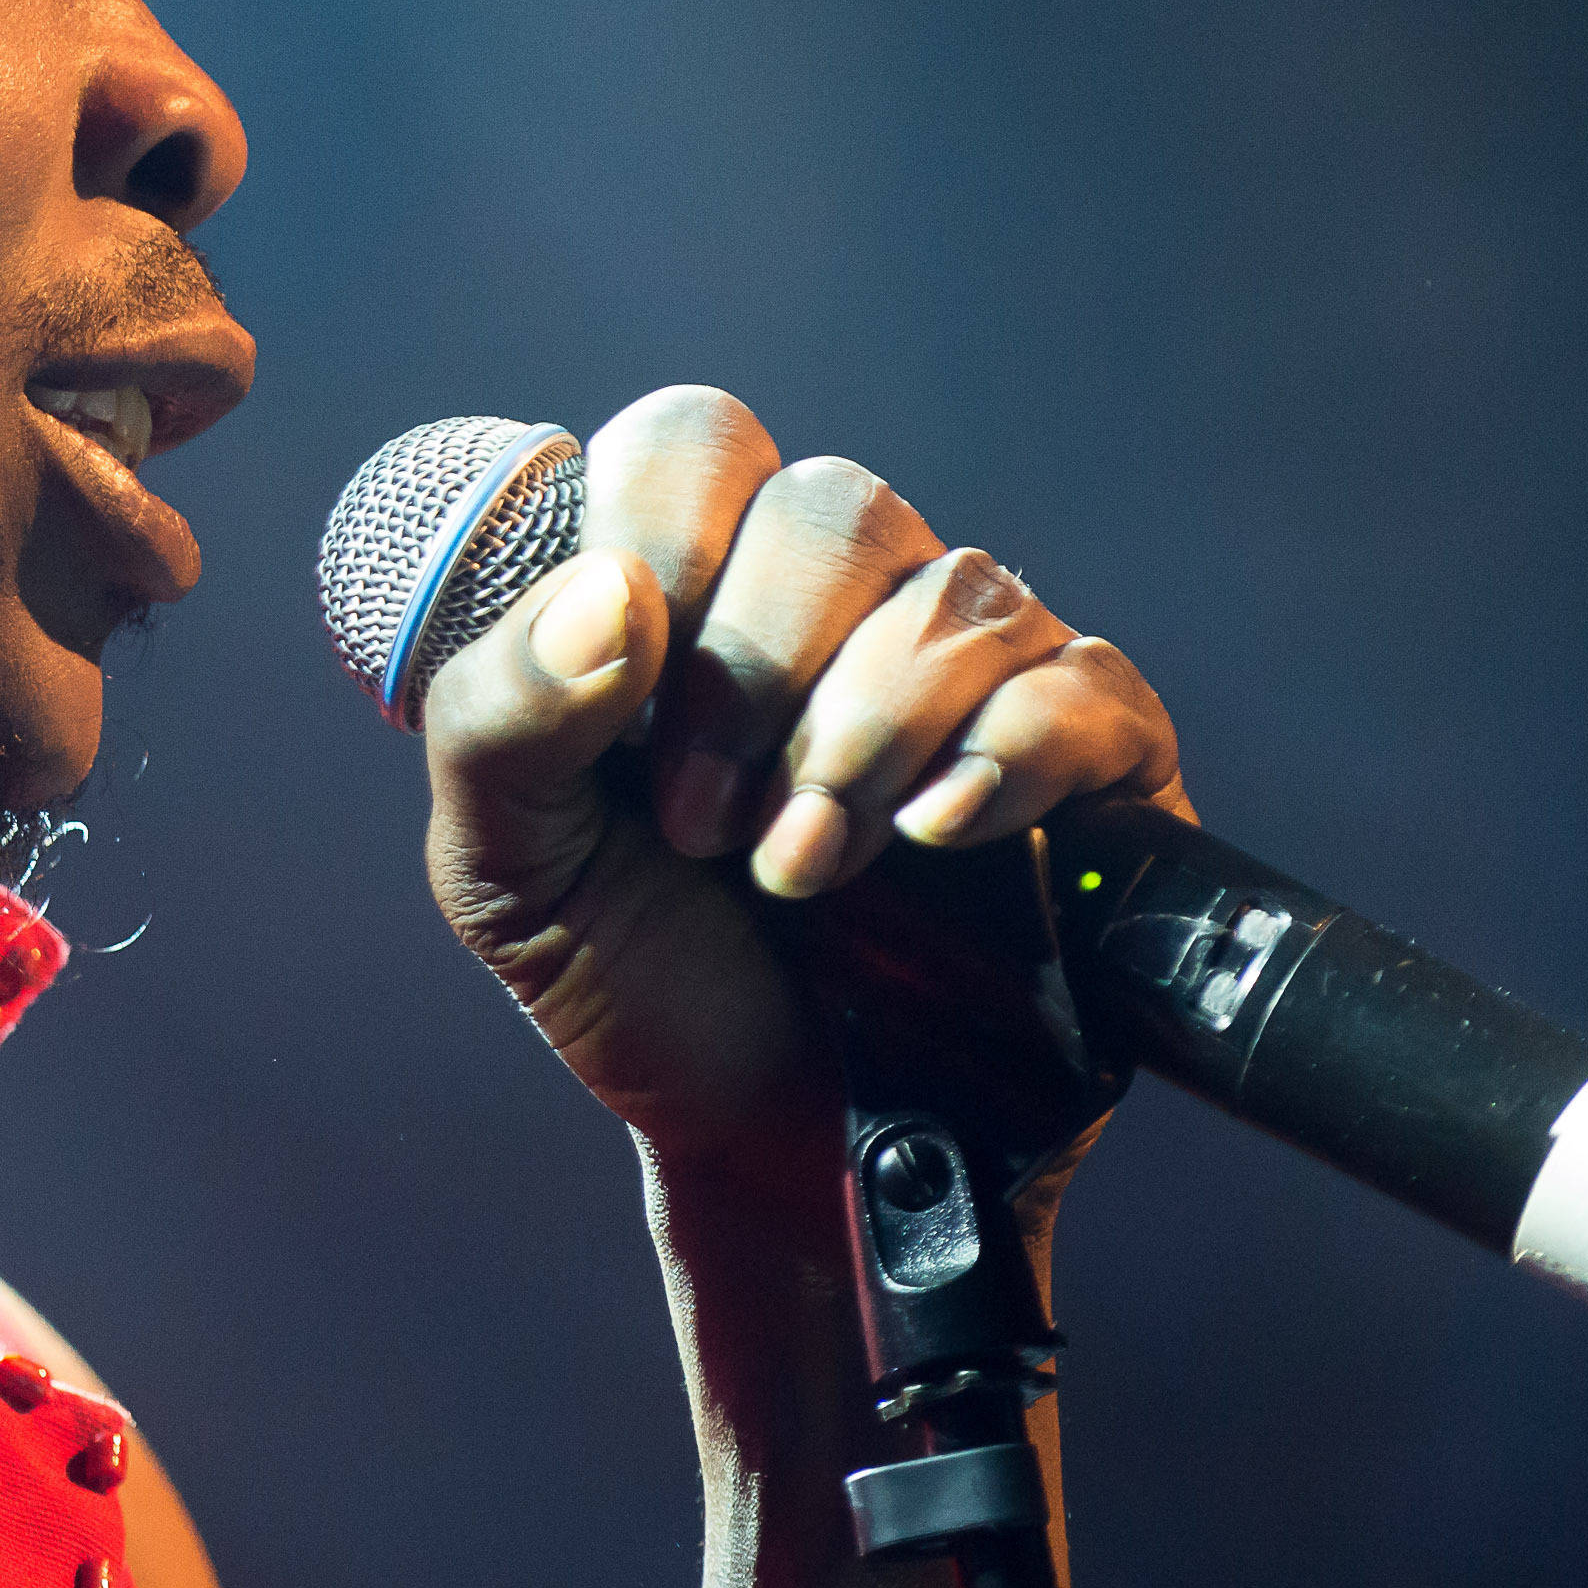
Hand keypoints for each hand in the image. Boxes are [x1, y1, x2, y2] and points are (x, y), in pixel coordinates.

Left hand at [419, 387, 1188, 1163]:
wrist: (765, 1146)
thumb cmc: (635, 982)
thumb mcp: (504, 865)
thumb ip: (498, 720)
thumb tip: (604, 594)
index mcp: (691, 587)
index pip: (695, 442)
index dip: (663, 548)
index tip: (627, 723)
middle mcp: (838, 602)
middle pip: (832, 507)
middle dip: (754, 677)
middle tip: (708, 830)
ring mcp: (971, 674)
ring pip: (955, 592)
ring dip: (859, 739)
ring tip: (801, 870)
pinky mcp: (1089, 760)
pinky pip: (1079, 688)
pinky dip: (1001, 757)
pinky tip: (936, 837)